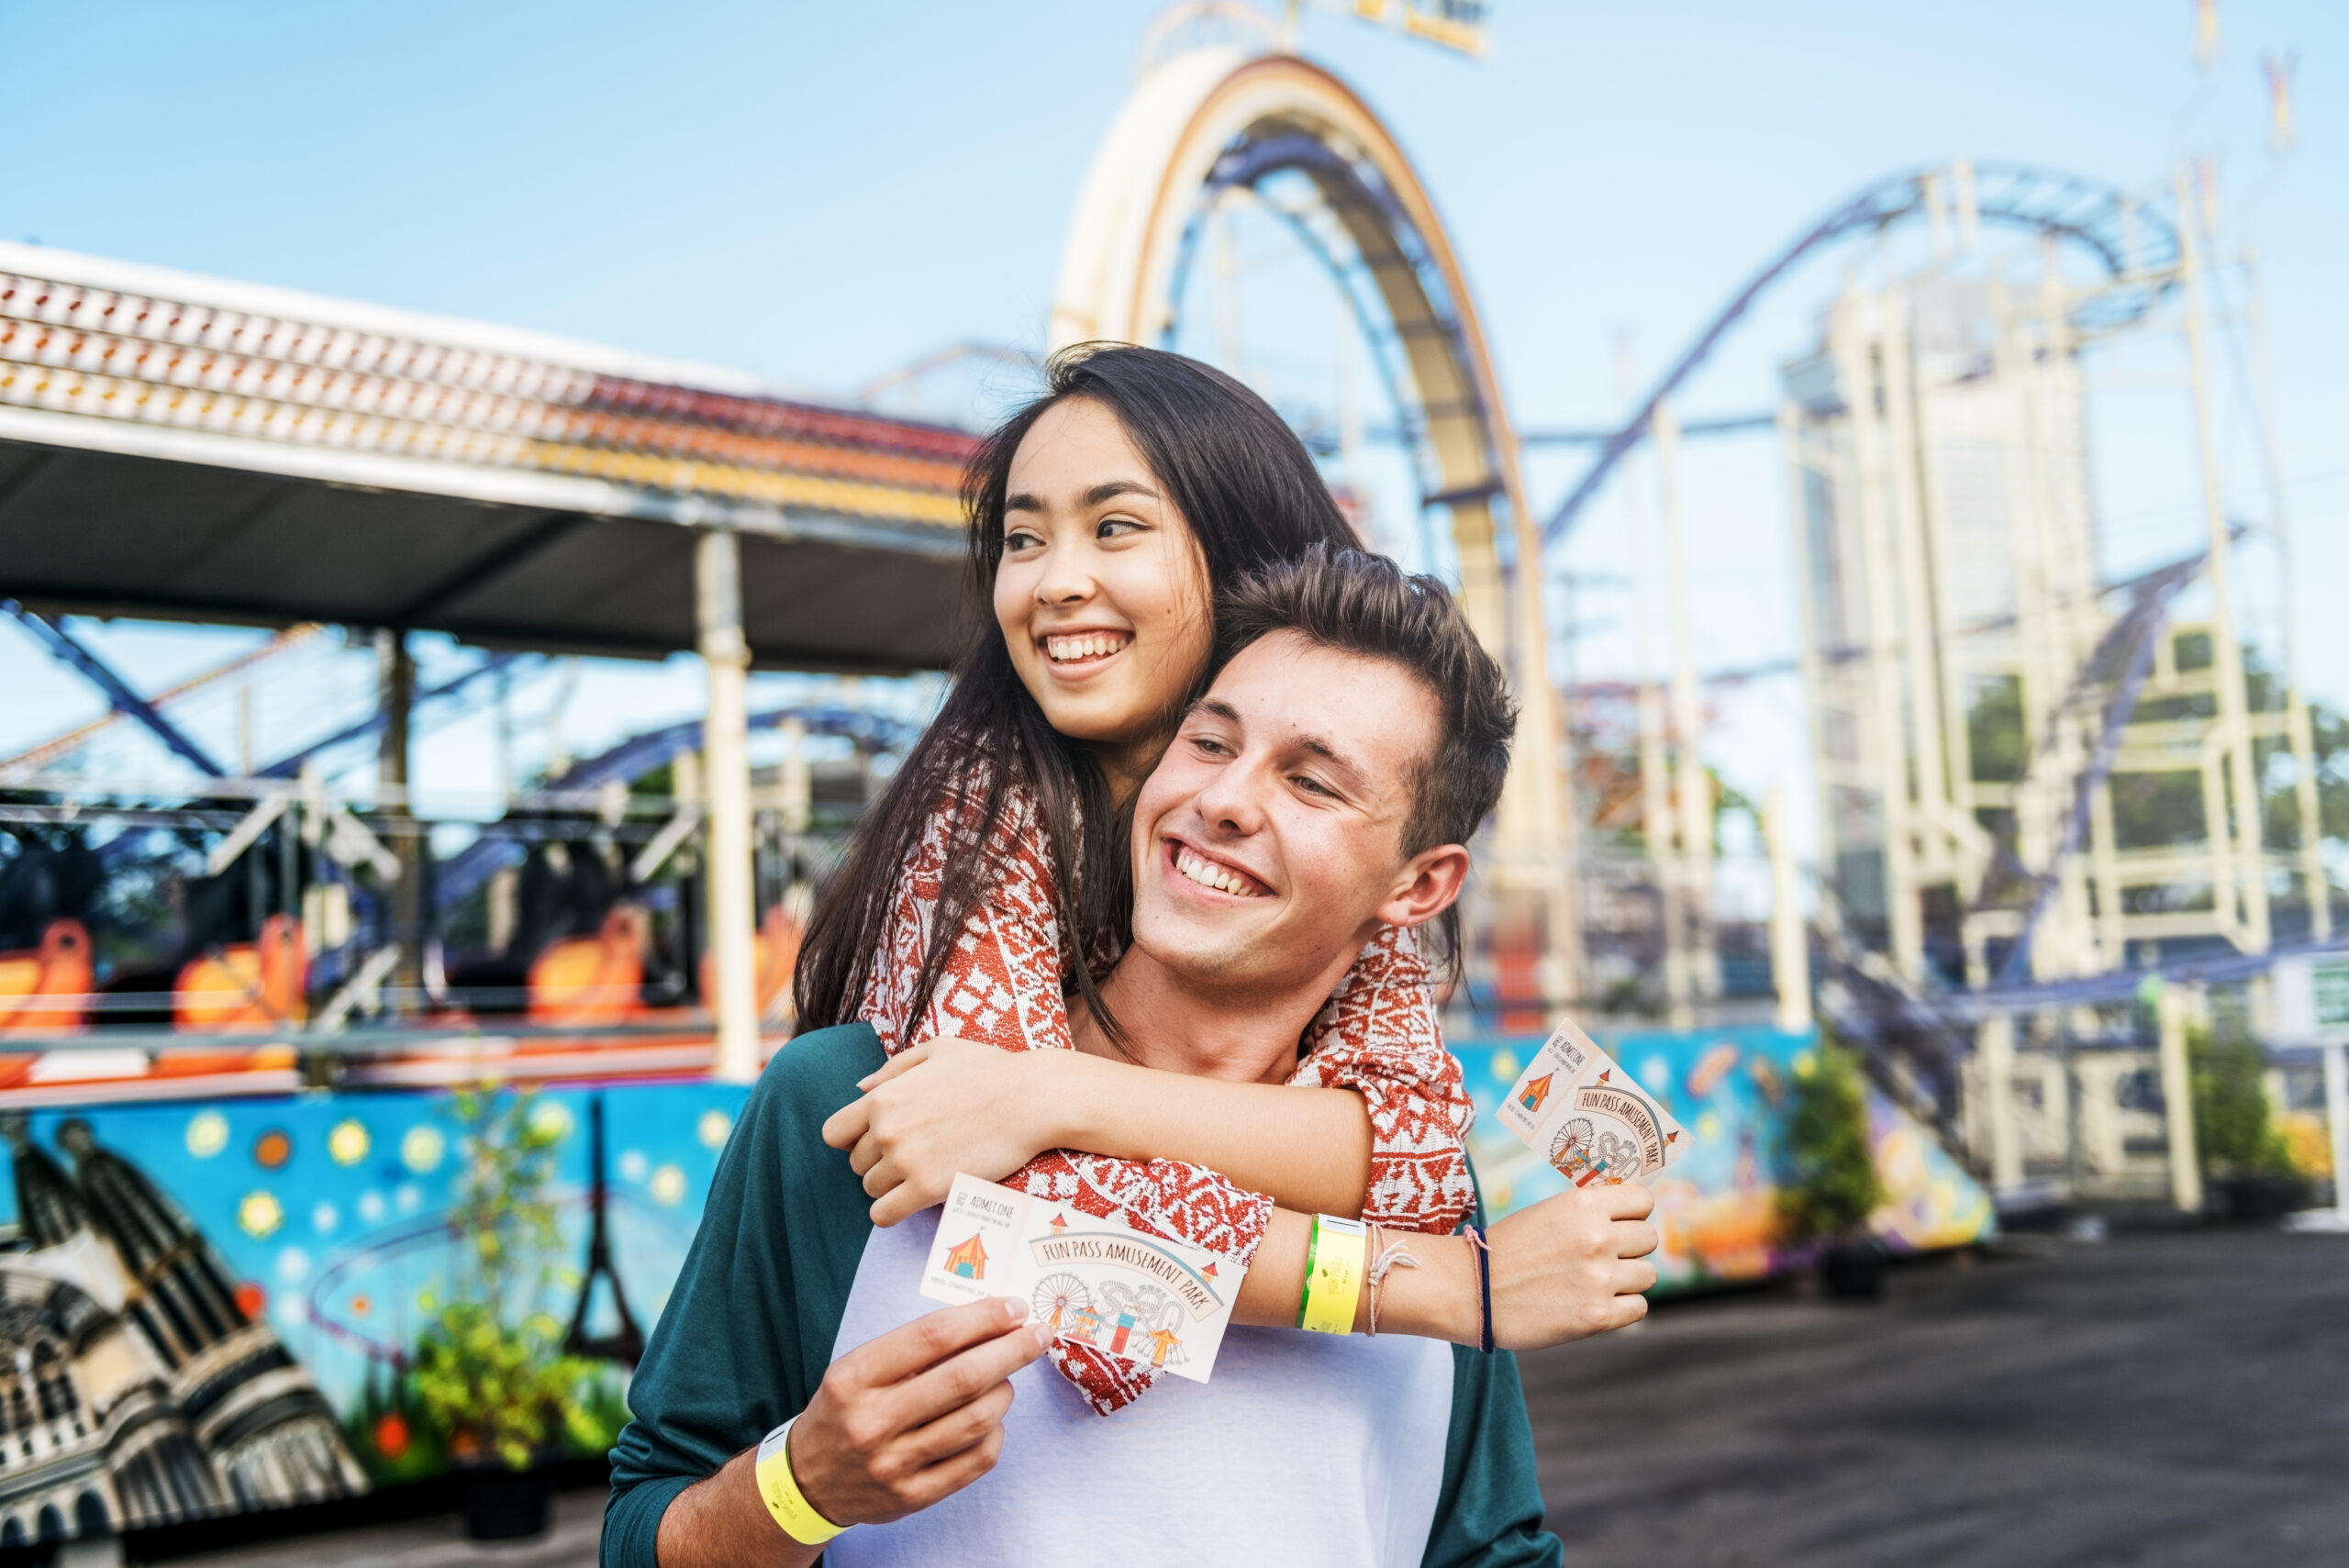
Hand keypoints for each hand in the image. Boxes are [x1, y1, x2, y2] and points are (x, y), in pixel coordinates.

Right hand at [790, 1297, 1048, 1527]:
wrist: (809, 1481)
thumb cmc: (845, 1410)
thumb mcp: (858, 1369)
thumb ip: (913, 1349)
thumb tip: (988, 1323)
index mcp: (854, 1378)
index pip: (932, 1337)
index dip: (982, 1318)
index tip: (1015, 1307)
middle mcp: (871, 1422)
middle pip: (963, 1378)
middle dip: (1012, 1350)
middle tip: (1039, 1334)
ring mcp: (893, 1465)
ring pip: (977, 1420)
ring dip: (1005, 1391)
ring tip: (1005, 1379)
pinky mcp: (912, 1497)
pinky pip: (977, 1459)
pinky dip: (995, 1432)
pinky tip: (990, 1419)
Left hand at [820, 1037, 1063, 1224]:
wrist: (1031, 1098)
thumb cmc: (990, 1069)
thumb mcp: (938, 1050)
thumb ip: (893, 1069)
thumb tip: (860, 1088)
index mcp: (882, 1097)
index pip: (833, 1133)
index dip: (853, 1139)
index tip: (878, 1140)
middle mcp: (885, 1130)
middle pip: (856, 1164)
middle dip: (879, 1162)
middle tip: (915, 1156)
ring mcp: (905, 1161)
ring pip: (871, 1189)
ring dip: (891, 1186)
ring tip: (922, 1174)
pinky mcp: (927, 1188)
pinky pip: (884, 1215)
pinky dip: (892, 1212)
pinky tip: (913, 1201)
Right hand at [1484, 1182, 1658, 1348]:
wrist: (1470, 1290)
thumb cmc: (1506, 1249)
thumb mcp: (1548, 1213)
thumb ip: (1589, 1213)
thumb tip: (1631, 1217)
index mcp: (1583, 1204)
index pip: (1643, 1201)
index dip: (1634, 1213)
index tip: (1621, 1223)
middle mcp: (1597, 1236)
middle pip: (1649, 1237)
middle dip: (1630, 1247)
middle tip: (1603, 1258)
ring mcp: (1600, 1277)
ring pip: (1648, 1274)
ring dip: (1627, 1279)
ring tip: (1595, 1283)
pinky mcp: (1598, 1316)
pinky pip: (1639, 1307)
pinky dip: (1622, 1308)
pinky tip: (1594, 1303)